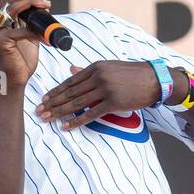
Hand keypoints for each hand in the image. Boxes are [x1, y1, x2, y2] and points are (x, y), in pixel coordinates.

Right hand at [0, 0, 52, 90]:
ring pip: (12, 8)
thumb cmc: (21, 62)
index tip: (42, 0)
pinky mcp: (0, 41)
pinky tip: (45, 38)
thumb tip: (44, 10)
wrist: (15, 81)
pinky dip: (35, 32)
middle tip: (45, 2)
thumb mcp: (28, 38)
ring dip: (31, 5)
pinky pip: (20, 30)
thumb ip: (31, 24)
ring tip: (46, 8)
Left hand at [36, 60, 162, 129]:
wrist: (154, 80)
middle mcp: (98, 76)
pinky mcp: (113, 102)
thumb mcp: (109, 67)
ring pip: (77, 103)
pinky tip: (66, 126)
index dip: (55, 91)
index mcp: (95, 67)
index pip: (70, 81)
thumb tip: (71, 70)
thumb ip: (89, 71)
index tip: (44, 100)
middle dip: (53, 103)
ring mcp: (106, 89)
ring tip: (48, 119)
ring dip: (60, 112)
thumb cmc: (132, 74)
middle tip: (39, 111)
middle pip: (70, 93)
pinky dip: (77, 121)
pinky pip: (91, 114)